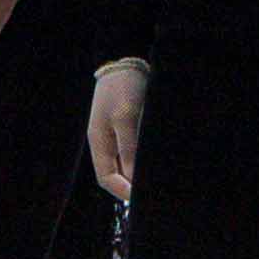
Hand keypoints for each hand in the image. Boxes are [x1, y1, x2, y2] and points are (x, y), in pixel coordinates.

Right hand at [85, 57, 148, 197]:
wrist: (127, 58)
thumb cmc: (123, 87)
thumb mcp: (126, 118)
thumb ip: (130, 149)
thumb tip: (134, 178)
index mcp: (99, 142)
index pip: (107, 178)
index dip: (123, 191)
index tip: (142, 199)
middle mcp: (106, 142)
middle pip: (117, 174)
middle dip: (133, 185)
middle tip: (153, 191)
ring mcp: (116, 134)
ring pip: (127, 163)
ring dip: (140, 172)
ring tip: (158, 178)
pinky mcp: (129, 126)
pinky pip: (135, 150)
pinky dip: (144, 158)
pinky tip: (158, 159)